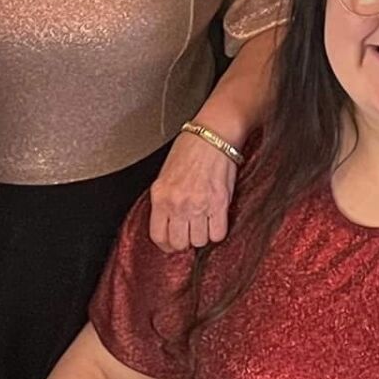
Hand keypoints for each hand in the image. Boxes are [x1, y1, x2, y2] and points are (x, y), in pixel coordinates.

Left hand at [148, 131, 236, 251]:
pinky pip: (218, 233)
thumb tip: (170, 221)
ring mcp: (199, 205)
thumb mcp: (166, 174)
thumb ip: (165, 199)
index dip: (166, 244)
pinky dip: (218, 231)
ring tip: (205, 221)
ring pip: (200, 241)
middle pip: (180, 243)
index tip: (172, 242)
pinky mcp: (220, 203)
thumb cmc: (191, 148)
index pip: (158, 236)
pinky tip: (217, 220)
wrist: (213, 134)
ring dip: (203, 235)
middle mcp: (178, 203)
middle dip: (185, 241)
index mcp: (161, 196)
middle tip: (190, 231)